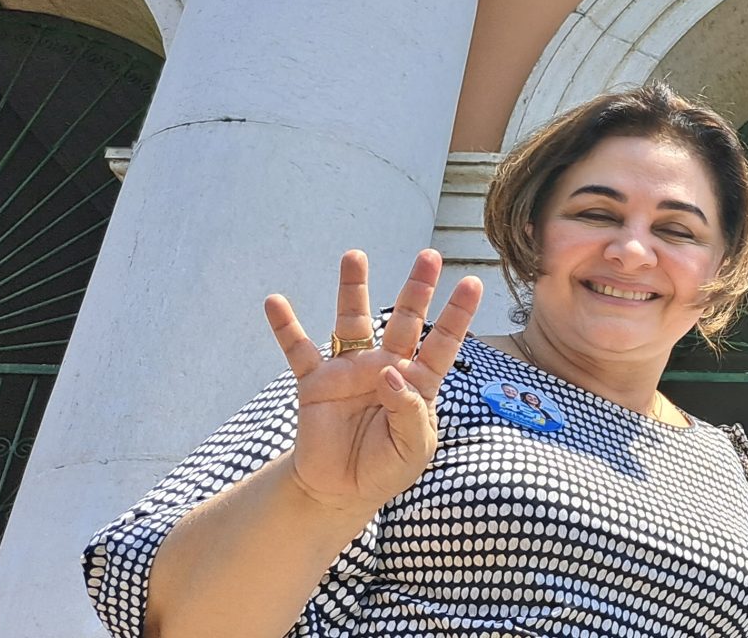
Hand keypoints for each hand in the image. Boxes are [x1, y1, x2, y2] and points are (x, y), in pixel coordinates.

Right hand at [264, 249, 481, 513]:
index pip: (443, 342)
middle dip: (417, 288)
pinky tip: (275, 302)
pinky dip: (286, 327)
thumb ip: (409, 411)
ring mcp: (350, 371)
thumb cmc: (385, 469)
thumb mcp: (413, 448)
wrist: (340, 491)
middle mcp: (385, 367)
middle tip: (428, 256)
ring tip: (355, 256)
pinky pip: (299, 350)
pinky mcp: (316, 383)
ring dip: (354, 289)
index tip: (473, 283)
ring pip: (353, 321)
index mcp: (417, 383)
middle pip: (406, 319)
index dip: (457, 315)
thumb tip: (390, 373)